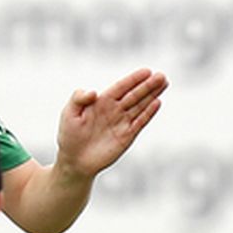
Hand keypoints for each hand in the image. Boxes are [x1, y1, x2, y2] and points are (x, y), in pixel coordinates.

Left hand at [53, 68, 167, 178]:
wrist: (74, 161)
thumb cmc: (69, 135)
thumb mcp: (69, 113)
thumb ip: (78, 98)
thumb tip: (94, 92)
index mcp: (102, 101)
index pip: (121, 87)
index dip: (134, 79)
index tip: (147, 71)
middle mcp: (115, 110)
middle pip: (134, 94)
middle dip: (148, 85)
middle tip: (162, 76)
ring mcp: (122, 123)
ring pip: (140, 106)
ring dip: (152, 95)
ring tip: (164, 83)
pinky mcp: (127, 136)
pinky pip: (140, 122)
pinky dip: (148, 113)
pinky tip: (157, 102)